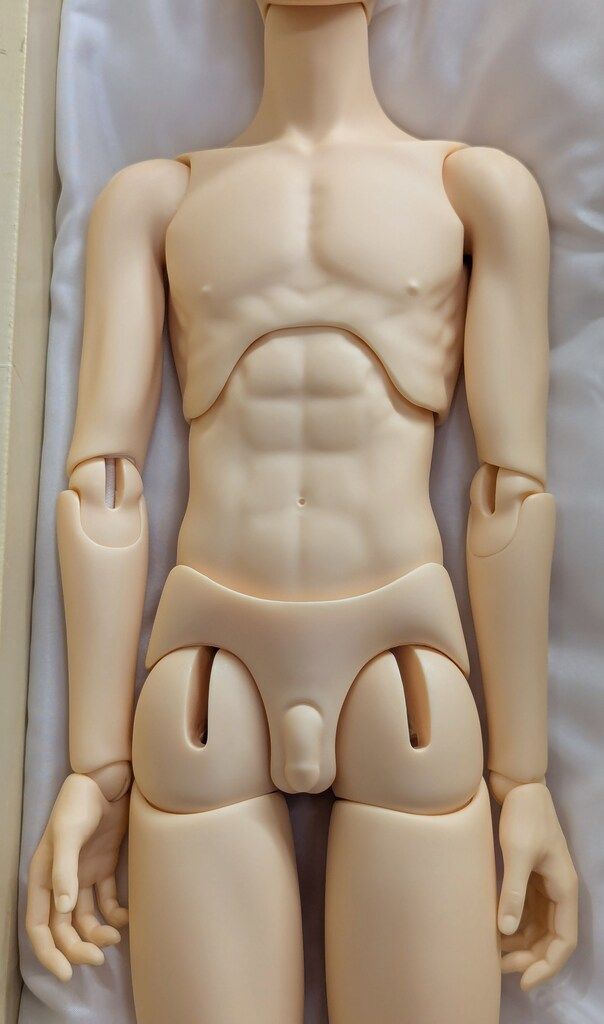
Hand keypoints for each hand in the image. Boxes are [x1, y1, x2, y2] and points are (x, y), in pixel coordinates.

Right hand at [26, 773, 128, 980]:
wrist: (106, 780)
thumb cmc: (80, 803)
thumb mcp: (68, 834)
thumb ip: (64, 870)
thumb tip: (64, 908)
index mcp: (42, 877)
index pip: (38, 925)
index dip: (49, 952)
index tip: (67, 972)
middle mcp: (60, 882)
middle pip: (63, 928)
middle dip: (77, 948)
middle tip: (99, 959)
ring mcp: (82, 876)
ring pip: (85, 919)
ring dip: (97, 934)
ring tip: (115, 937)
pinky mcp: (102, 868)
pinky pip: (106, 901)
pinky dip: (114, 914)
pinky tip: (125, 917)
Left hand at [497, 782, 577, 990]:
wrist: (520, 787)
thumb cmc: (524, 816)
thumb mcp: (518, 853)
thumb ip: (513, 891)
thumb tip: (504, 930)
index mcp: (564, 889)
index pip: (565, 940)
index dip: (548, 965)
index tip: (524, 981)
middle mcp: (559, 891)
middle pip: (551, 938)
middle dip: (530, 958)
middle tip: (500, 968)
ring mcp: (545, 885)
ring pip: (538, 928)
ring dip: (521, 944)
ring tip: (493, 952)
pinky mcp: (531, 877)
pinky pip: (527, 912)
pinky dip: (514, 925)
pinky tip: (494, 930)